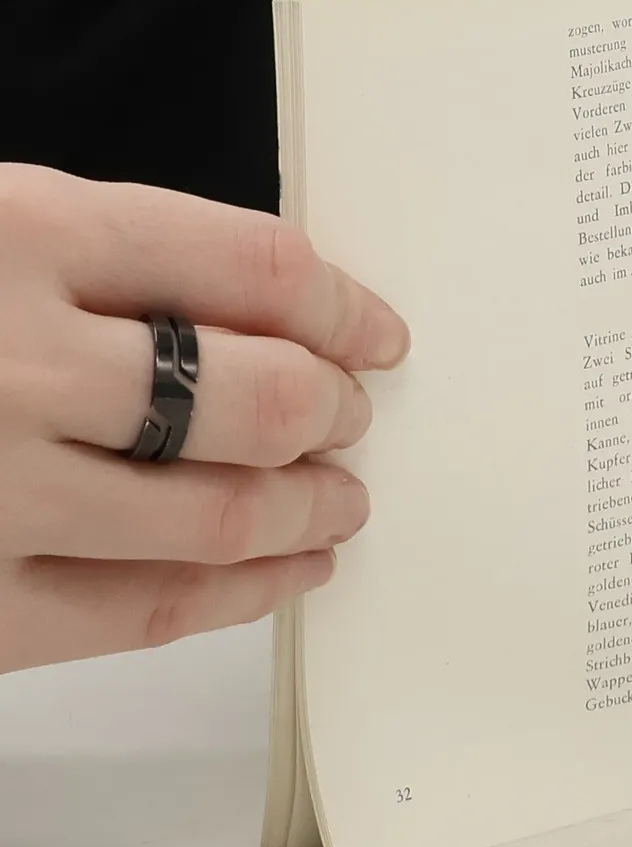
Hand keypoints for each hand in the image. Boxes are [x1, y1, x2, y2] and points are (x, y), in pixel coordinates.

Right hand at [0, 164, 407, 674]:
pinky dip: (232, 596)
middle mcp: (13, 360)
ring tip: (340, 500)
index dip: (343, 305)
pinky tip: (280, 577)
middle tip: (353, 418)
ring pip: (212, 513)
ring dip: (305, 508)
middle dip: (328, 411)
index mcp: (22, 231)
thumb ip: (106, 259)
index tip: (380, 333)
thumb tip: (279, 319)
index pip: (252, 265)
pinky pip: (132, 615)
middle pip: (251, 394)